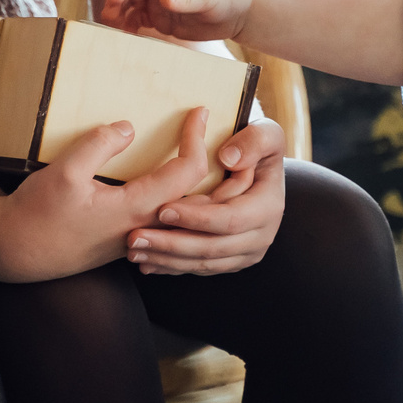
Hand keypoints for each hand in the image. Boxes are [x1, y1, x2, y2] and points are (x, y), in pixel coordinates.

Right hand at [0, 112, 222, 282]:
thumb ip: (98, 145)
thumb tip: (129, 127)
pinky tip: (171, 181)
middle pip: (197, 198)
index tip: (197, 112)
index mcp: (134, 209)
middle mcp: (143, 227)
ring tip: (200, 152)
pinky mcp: (124, 240)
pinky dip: (178, 197)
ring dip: (198, 183)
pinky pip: (164, 219)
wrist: (14, 251)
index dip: (196, 139)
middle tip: (213, 134)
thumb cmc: (37, 214)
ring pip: (182, 212)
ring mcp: (135, 237)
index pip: (185, 173)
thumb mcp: (64, 172)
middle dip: (211, 165)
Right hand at [101, 0, 254, 42]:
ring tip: (111, 27)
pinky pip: (142, 22)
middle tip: (106, 16)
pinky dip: (130, 27)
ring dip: (120, 15)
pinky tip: (124, 35)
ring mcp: (162, 4)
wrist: (240, 11)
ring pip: (133, 7)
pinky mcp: (164, 20)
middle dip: (117, 1)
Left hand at [125, 113, 286, 275]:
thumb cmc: (258, 149)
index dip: (196, 217)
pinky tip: (146, 262)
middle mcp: (260, 236)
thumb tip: (228, 158)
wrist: (260, 169)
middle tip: (135, 237)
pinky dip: (171, 266)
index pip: (229, 219)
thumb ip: (254, 141)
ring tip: (134, 251)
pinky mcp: (229, 260)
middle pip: (211, 248)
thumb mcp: (266, 134)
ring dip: (166, 259)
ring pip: (202, 263)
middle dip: (171, 244)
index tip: (162, 209)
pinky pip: (198, 268)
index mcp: (268, 208)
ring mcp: (244, 252)